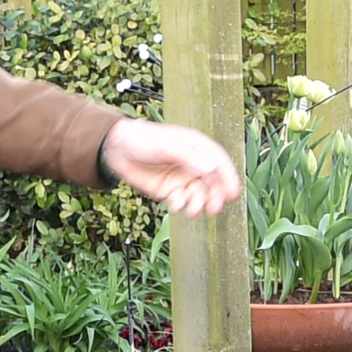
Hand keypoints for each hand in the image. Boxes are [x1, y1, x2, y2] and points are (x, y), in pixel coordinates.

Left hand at [103, 117, 242, 217]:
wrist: (118, 150)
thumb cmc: (143, 139)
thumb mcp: (167, 145)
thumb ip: (188, 157)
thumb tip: (210, 169)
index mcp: (198, 148)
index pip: (219, 162)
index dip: (228, 178)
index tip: (233, 194)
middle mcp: (195, 164)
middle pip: (213, 183)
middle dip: (215, 197)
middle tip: (215, 209)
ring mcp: (183, 179)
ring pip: (199, 195)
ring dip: (199, 204)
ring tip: (192, 211)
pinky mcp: (171, 191)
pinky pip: (182, 201)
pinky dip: (182, 205)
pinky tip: (175, 205)